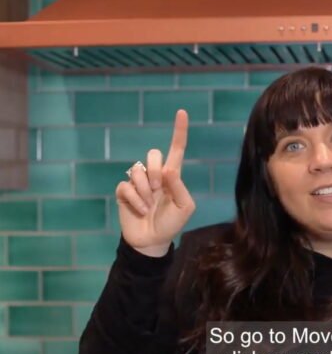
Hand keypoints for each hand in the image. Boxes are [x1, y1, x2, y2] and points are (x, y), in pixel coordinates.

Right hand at [115, 110, 195, 256]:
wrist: (152, 241)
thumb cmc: (171, 223)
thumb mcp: (185, 207)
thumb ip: (179, 186)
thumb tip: (168, 169)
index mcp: (173, 176)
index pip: (177, 149)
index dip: (179, 131)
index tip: (182, 112)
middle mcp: (155, 175)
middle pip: (153, 154)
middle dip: (156, 171)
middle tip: (159, 189)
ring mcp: (138, 182)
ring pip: (138, 170)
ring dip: (146, 190)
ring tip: (149, 205)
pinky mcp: (124, 192)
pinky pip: (126, 186)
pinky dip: (135, 200)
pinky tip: (140, 210)